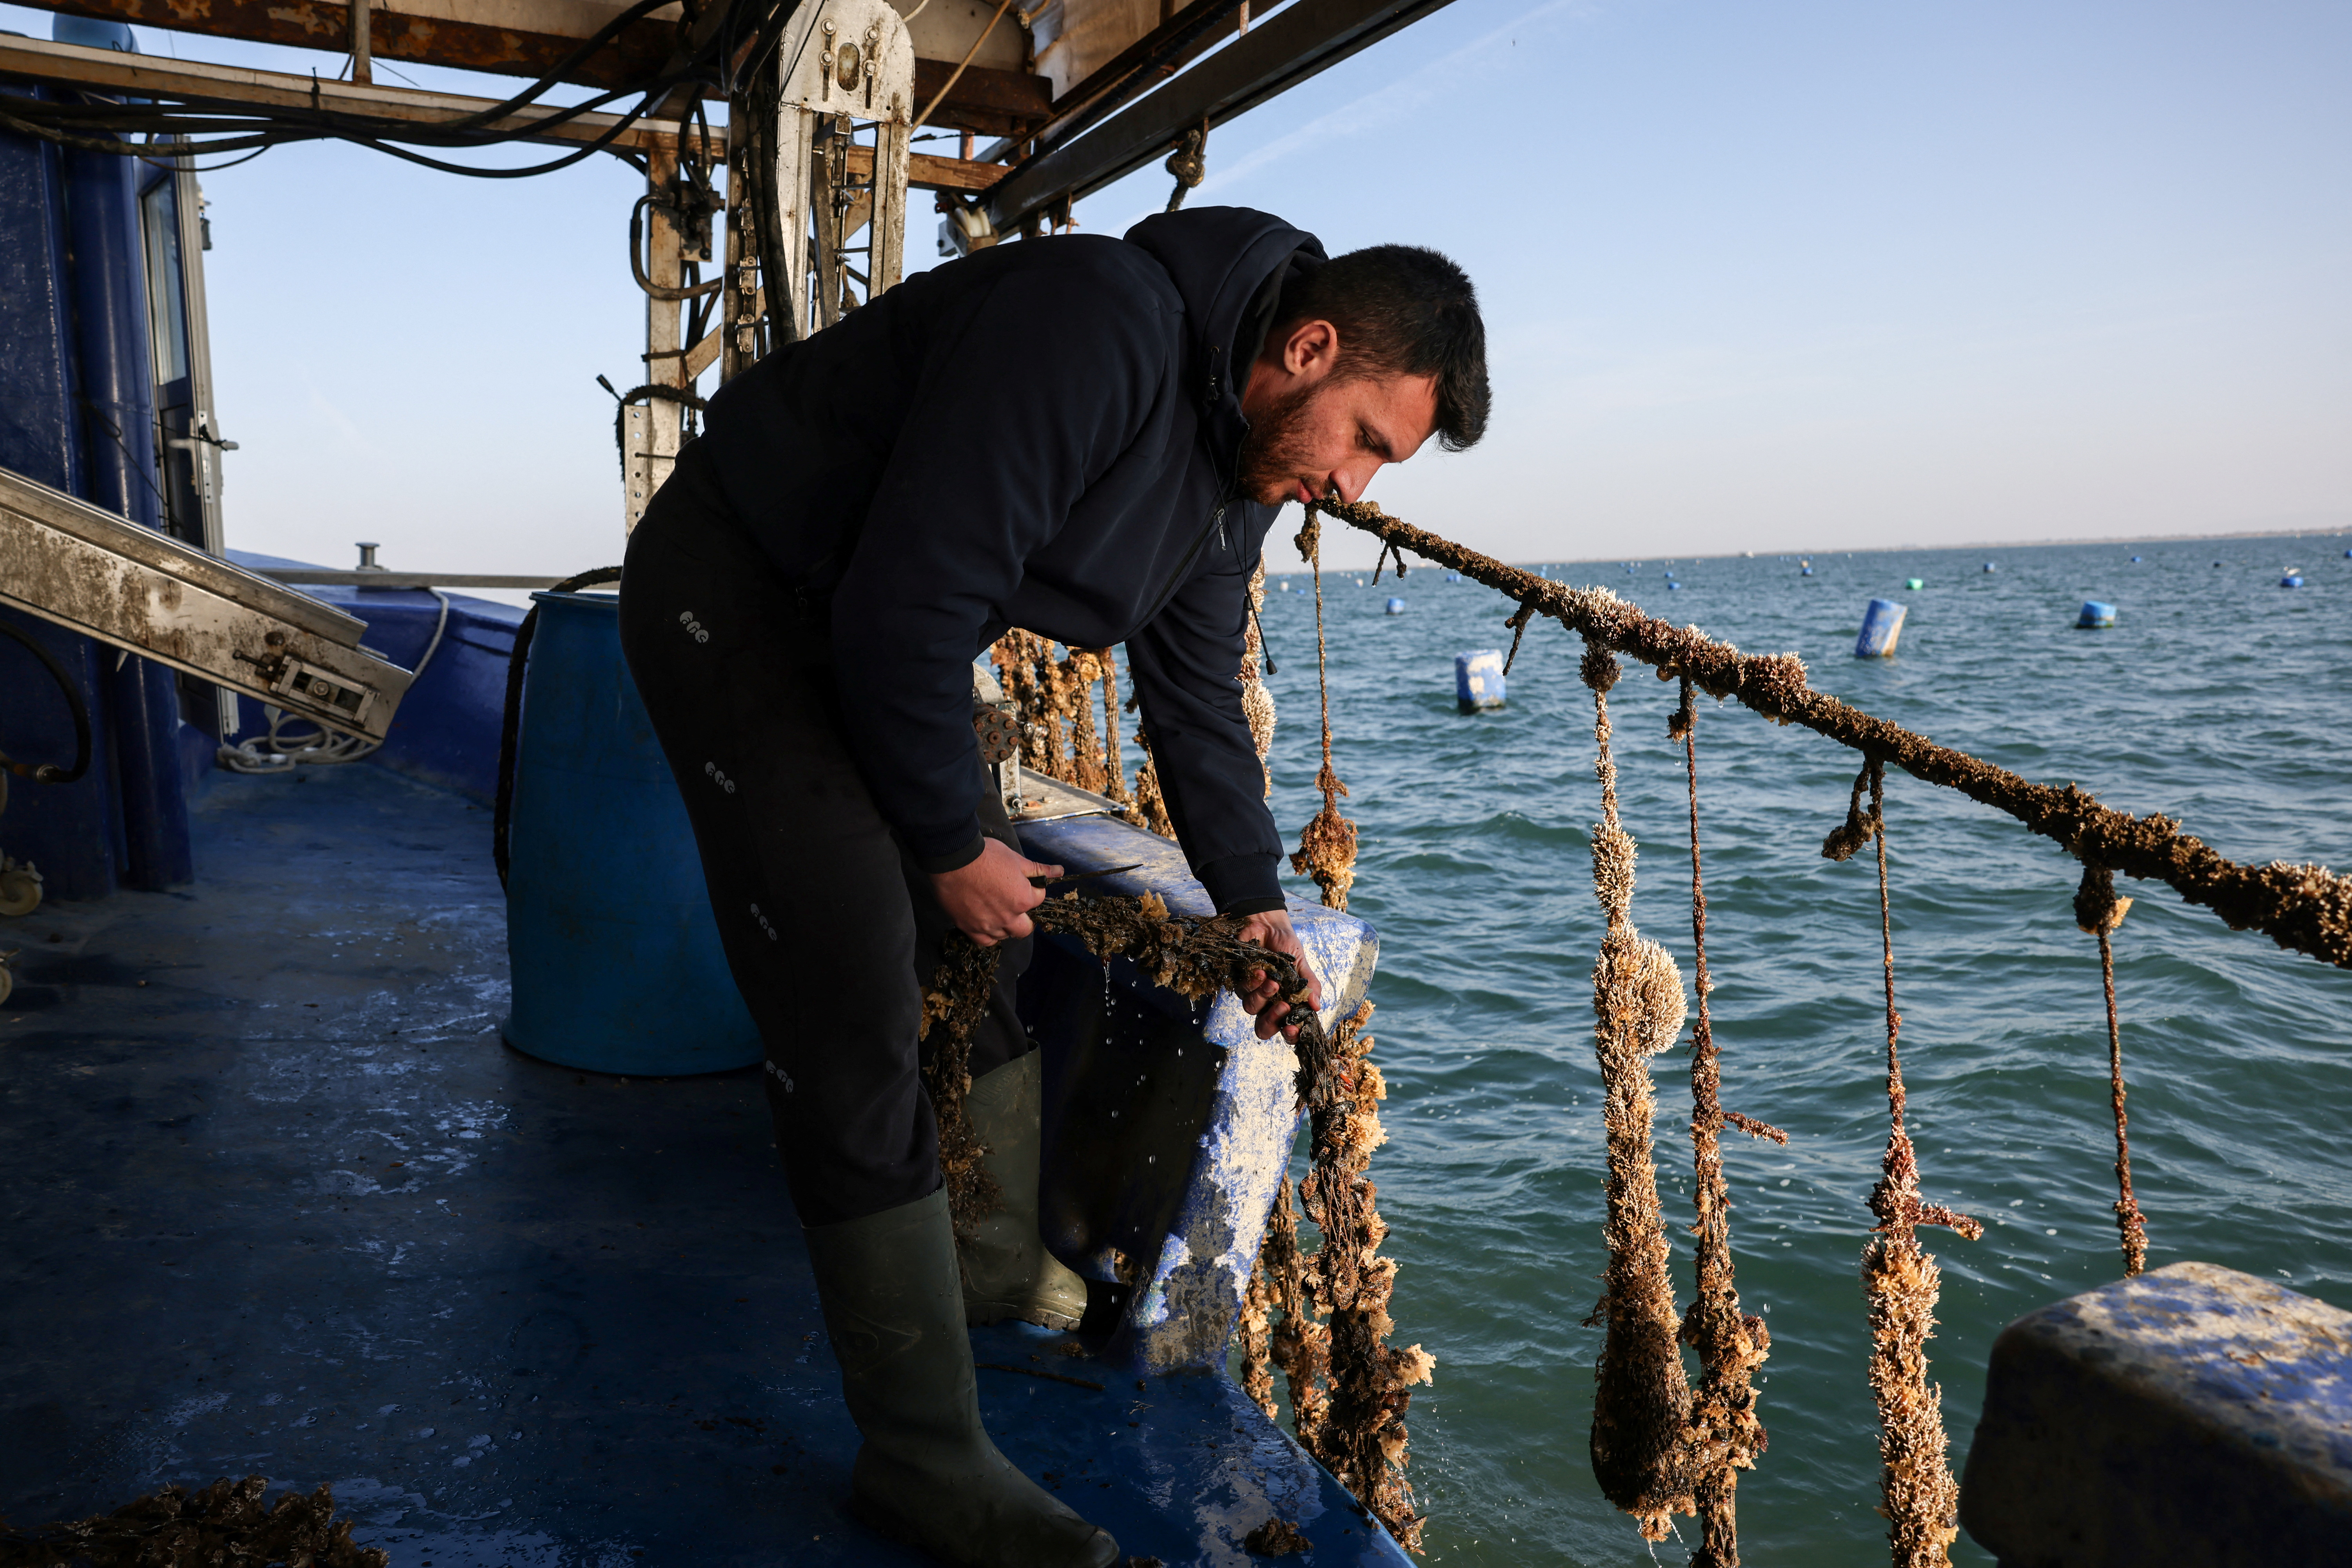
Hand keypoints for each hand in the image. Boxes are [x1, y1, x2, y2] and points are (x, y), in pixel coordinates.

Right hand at [932, 838, 1061, 945]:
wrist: (953, 859)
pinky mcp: (970, 928)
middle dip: (1025, 917)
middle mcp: (1008, 918)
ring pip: (1005, 935)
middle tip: (1014, 903)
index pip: (1038, 899)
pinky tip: (986, 924)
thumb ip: (1038, 869)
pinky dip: (988, 935)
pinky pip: (985, 941)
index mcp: (1023, 900)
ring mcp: (988, 926)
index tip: (1022, 882)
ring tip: (998, 911)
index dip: (1033, 889)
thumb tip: (1059, 871)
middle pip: (1025, 927)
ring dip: (1006, 926)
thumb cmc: (986, 855)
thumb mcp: (1016, 859)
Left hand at [1234, 909, 1322, 1041]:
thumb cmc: (1287, 947)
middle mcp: (1266, 1004)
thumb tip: (1317, 1006)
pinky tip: (1260, 972)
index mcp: (1284, 1004)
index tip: (1293, 1028)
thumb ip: (1310, 985)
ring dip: (1263, 997)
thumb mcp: (1302, 965)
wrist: (1269, 924)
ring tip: (1273, 981)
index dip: (1289, 1035)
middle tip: (1284, 1005)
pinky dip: (1252, 982)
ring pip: (1250, 1008)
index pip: (1286, 1028)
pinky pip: (1241, 989)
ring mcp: (1250, 992)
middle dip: (1272, 1020)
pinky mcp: (1237, 979)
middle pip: (1263, 1028)